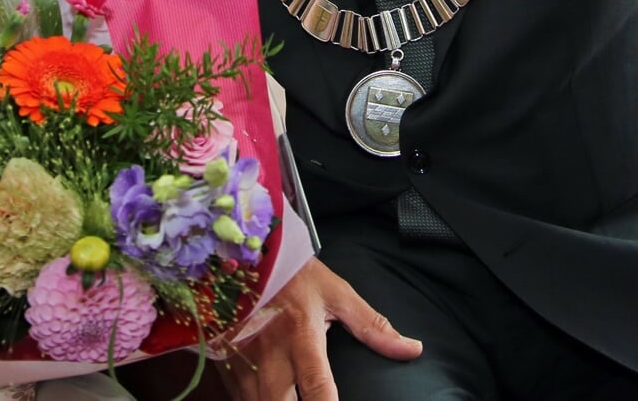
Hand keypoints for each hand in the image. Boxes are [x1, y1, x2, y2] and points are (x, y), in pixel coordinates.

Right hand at [217, 259, 420, 400]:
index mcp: (301, 335)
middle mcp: (270, 351)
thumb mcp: (337, 294)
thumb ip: (372, 326)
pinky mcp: (226, 358)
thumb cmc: (295, 275)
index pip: (317, 384)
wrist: (246, 251)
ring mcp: (244, 357)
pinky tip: (268, 399)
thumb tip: (411, 349)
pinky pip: (238, 395)